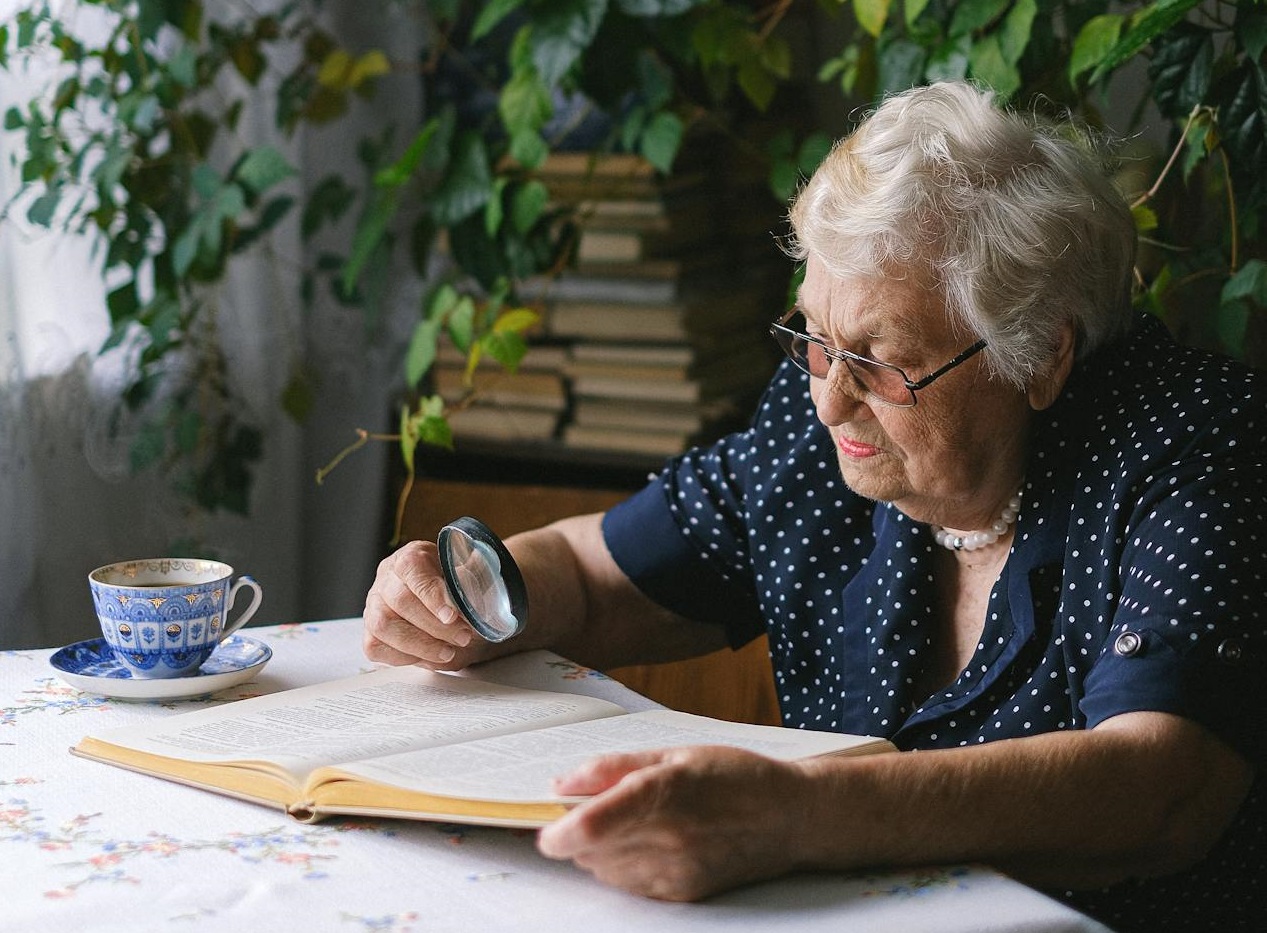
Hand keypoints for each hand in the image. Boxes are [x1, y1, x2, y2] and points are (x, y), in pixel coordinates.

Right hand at [363, 540, 486, 668]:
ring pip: (383, 625)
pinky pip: (376, 647)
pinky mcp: (370, 632)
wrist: (455, 617)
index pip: (411, 567)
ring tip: (448, 652)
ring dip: (419, 644)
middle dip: (434, 625)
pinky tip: (428, 656)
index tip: (451, 615)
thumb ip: (472, 580)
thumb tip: (477, 578)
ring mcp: (374, 605)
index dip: (431, 593)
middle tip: (462, 636)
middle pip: (400, 600)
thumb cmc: (459, 595)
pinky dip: (405, 657)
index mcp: (412, 557)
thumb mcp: (472, 582)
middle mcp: (387, 578)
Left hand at [537, 745, 813, 900]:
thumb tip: (561, 785)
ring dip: (601, 850)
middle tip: (596, 806)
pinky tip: (650, 843)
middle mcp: (669, 837)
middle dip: (580, 832)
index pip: (591, 826)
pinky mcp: (684, 893)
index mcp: (664, 792)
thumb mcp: (674, 753)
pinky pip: (631, 886)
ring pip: (606, 871)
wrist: (790, 817)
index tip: (545, 828)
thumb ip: (612, 768)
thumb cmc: (734, 776)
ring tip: (634, 822)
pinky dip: (625, 867)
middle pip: (591, 851)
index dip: (556, 833)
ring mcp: (677, 870)